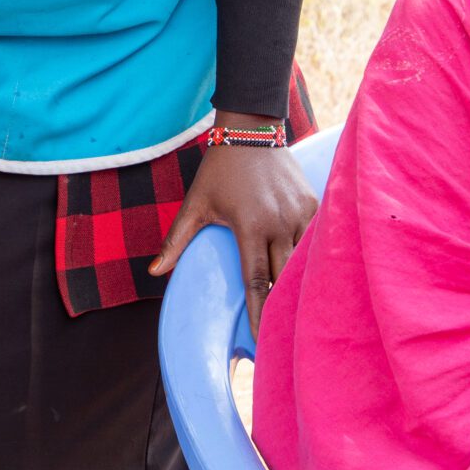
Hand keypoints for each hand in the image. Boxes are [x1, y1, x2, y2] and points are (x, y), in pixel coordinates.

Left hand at [148, 124, 319, 328]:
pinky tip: (310, 276)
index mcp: (249, 226)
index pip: (256, 281)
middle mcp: (279, 222)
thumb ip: (176, 240)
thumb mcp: (195, 205)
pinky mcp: (313, 204)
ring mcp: (300, 213)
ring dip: (299, 283)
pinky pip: (315, 239)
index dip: (259, 313)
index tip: (262, 340)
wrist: (251, 130)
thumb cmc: (219, 171)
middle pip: (284, 277)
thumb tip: (154, 272)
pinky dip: (311, 256)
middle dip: (282, 306)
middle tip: (283, 335)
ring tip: (300, 312)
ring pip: (304, 260)